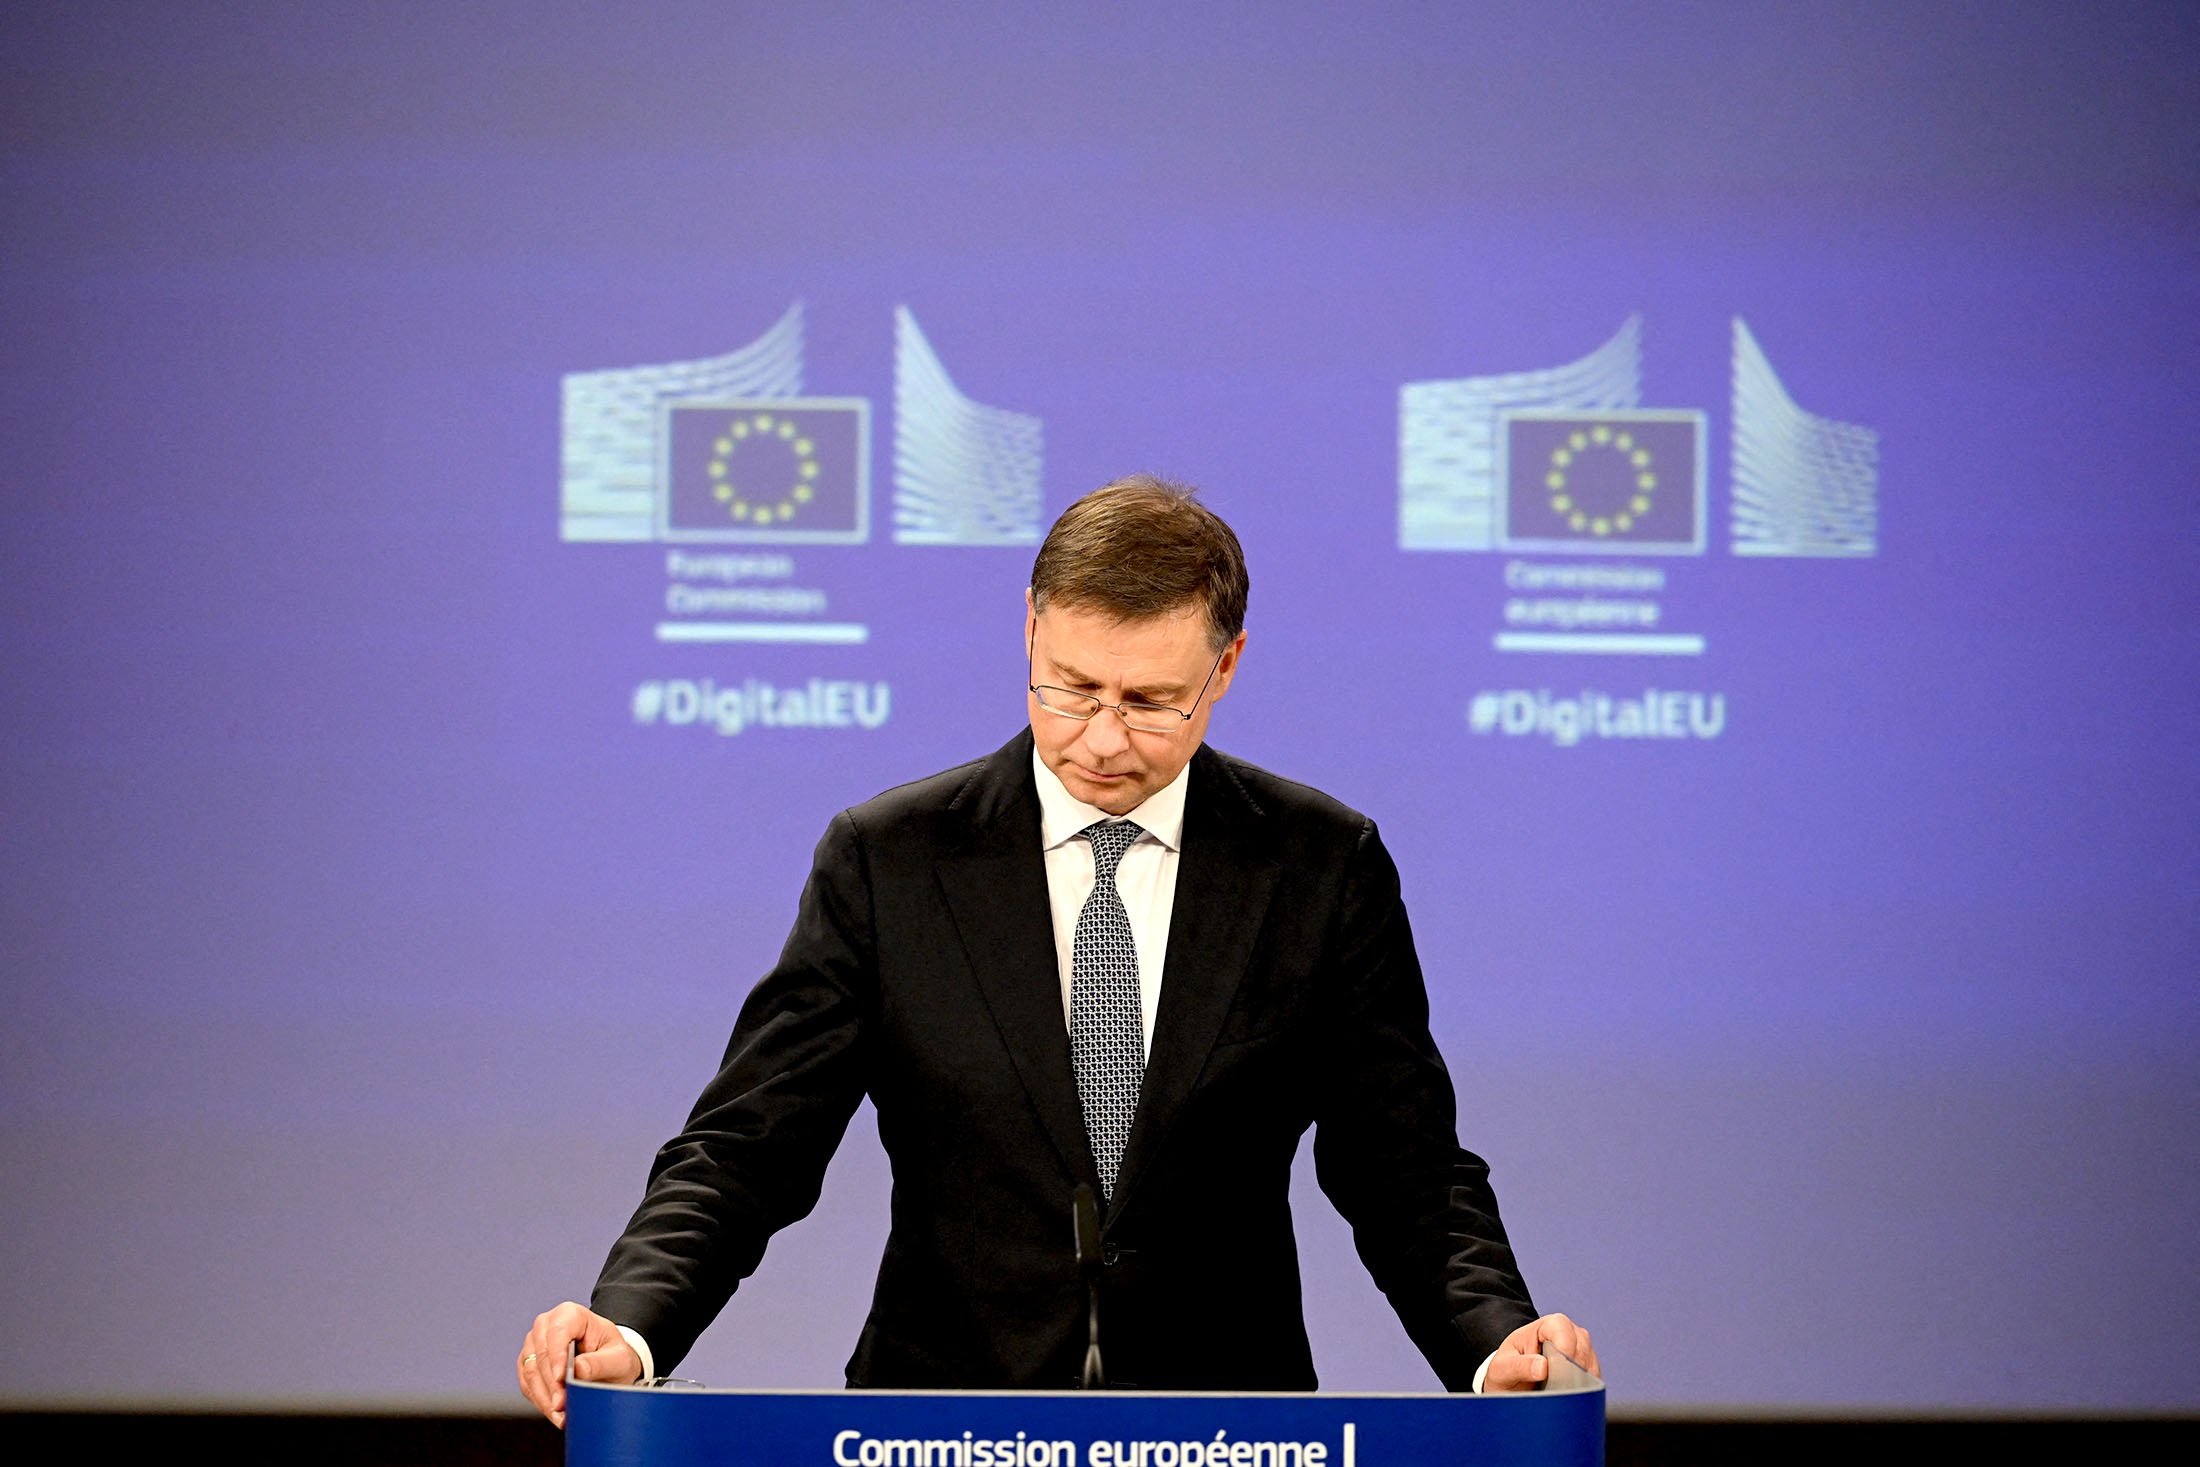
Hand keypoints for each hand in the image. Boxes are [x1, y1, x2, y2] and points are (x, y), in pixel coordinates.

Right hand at [517, 1300, 642, 1426]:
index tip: (561, 1379)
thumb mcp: (618, 1359)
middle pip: (542, 1354)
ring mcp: (534, 1345)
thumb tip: (578, 1370)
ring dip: (545, 1397)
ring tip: (561, 1415)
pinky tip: (555, 1414)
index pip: (557, 1332)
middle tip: (562, 1405)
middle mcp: (546, 1326)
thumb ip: (600, 1363)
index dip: (557, 1356)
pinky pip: (528, 1385)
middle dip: (552, 1384)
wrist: (608, 1364)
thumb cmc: (614, 1355)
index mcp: (570, 1314)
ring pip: (531, 1372)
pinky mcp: (528, 1365)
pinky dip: (541, 1401)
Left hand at [1481, 1312, 1598, 1391]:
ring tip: (1559, 1395)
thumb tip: (1542, 1367)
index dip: (1563, 1349)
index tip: (1559, 1370)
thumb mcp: (1503, 1369)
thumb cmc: (1506, 1371)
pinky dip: (1585, 1391)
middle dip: (1570, 1370)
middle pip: (1581, 1348)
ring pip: (1590, 1366)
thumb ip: (1519, 1366)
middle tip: (1557, 1389)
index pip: (1562, 1329)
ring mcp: (1580, 1353)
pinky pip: (1594, 1381)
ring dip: (1578, 1383)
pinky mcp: (1587, 1372)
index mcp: (1546, 1326)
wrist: (1512, 1386)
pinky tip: (1570, 1399)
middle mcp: (1568, 1335)